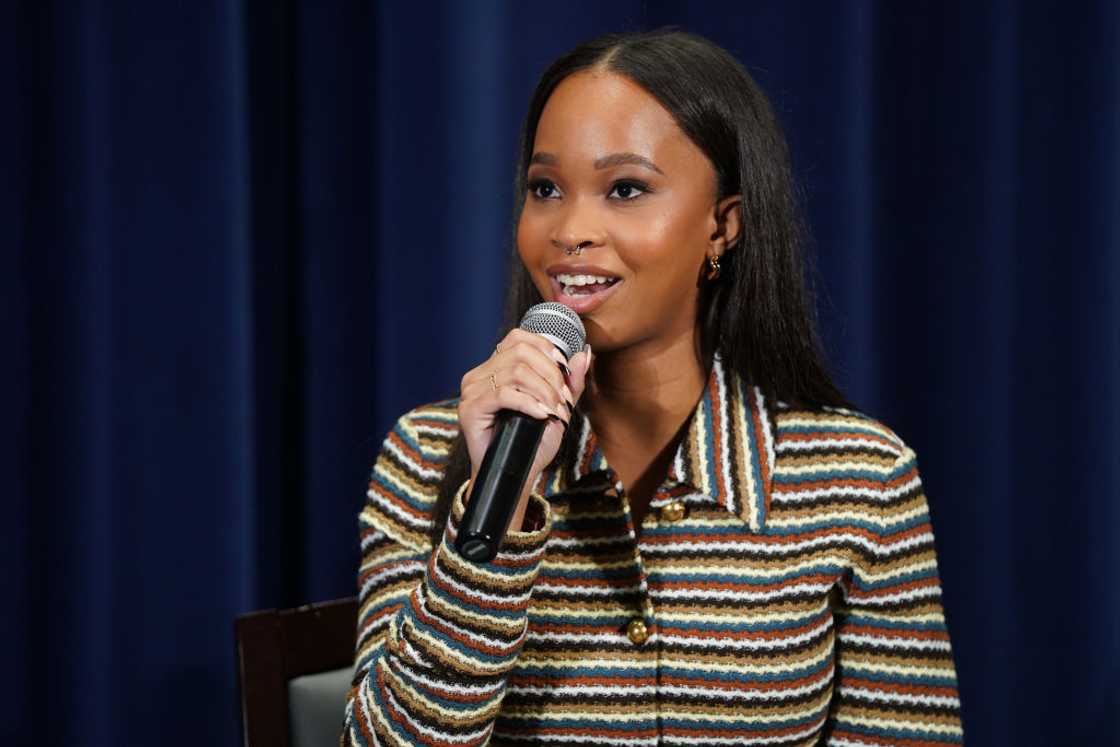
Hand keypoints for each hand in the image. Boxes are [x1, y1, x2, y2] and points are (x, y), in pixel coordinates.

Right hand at [457, 329, 592, 527]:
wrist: (516, 474)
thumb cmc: (532, 442)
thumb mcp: (557, 408)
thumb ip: (570, 382)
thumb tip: (584, 354)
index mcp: (495, 367)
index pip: (519, 338)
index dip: (546, 349)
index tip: (564, 373)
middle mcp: (480, 374)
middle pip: (521, 352)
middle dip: (551, 374)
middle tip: (563, 400)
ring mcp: (472, 390)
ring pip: (516, 372)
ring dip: (544, 391)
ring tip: (555, 411)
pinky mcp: (469, 408)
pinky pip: (504, 393)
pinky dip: (529, 403)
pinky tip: (541, 414)